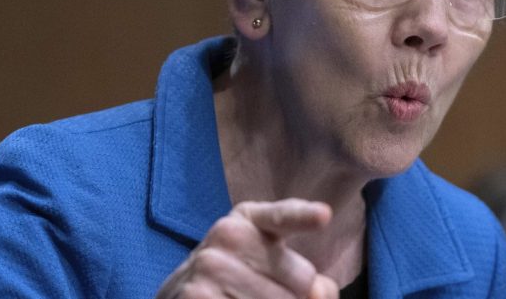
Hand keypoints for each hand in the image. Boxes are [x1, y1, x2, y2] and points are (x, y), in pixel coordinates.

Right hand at [155, 198, 339, 298]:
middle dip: (294, 295)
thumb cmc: (238, 277)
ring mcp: (211, 266)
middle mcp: (229, 235)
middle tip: (260, 291)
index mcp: (250, 218)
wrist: (181, 291)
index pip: (283, 217)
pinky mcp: (198, 295)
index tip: (323, 215)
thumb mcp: (270, 263)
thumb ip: (304, 275)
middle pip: (302, 280)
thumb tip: (319, 290)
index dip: (304, 217)